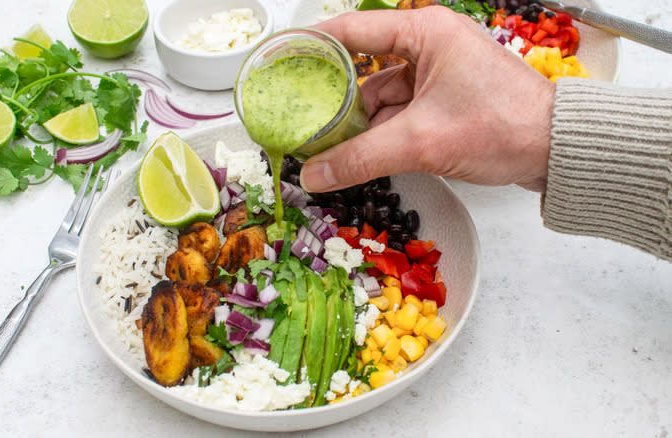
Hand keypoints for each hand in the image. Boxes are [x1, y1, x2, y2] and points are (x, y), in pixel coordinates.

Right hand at [299, 6, 554, 192]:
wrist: (557, 151)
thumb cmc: (502, 127)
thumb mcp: (422, 142)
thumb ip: (360, 158)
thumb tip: (313, 174)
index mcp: (424, 32)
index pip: (351, 31)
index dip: (311, 48)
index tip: (279, 63)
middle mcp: (428, 46)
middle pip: (363, 70)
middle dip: (334, 100)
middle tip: (299, 122)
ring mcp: (437, 75)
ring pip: (380, 97)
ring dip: (358, 125)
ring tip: (324, 150)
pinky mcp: (445, 101)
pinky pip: (399, 114)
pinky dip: (381, 134)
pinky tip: (359, 156)